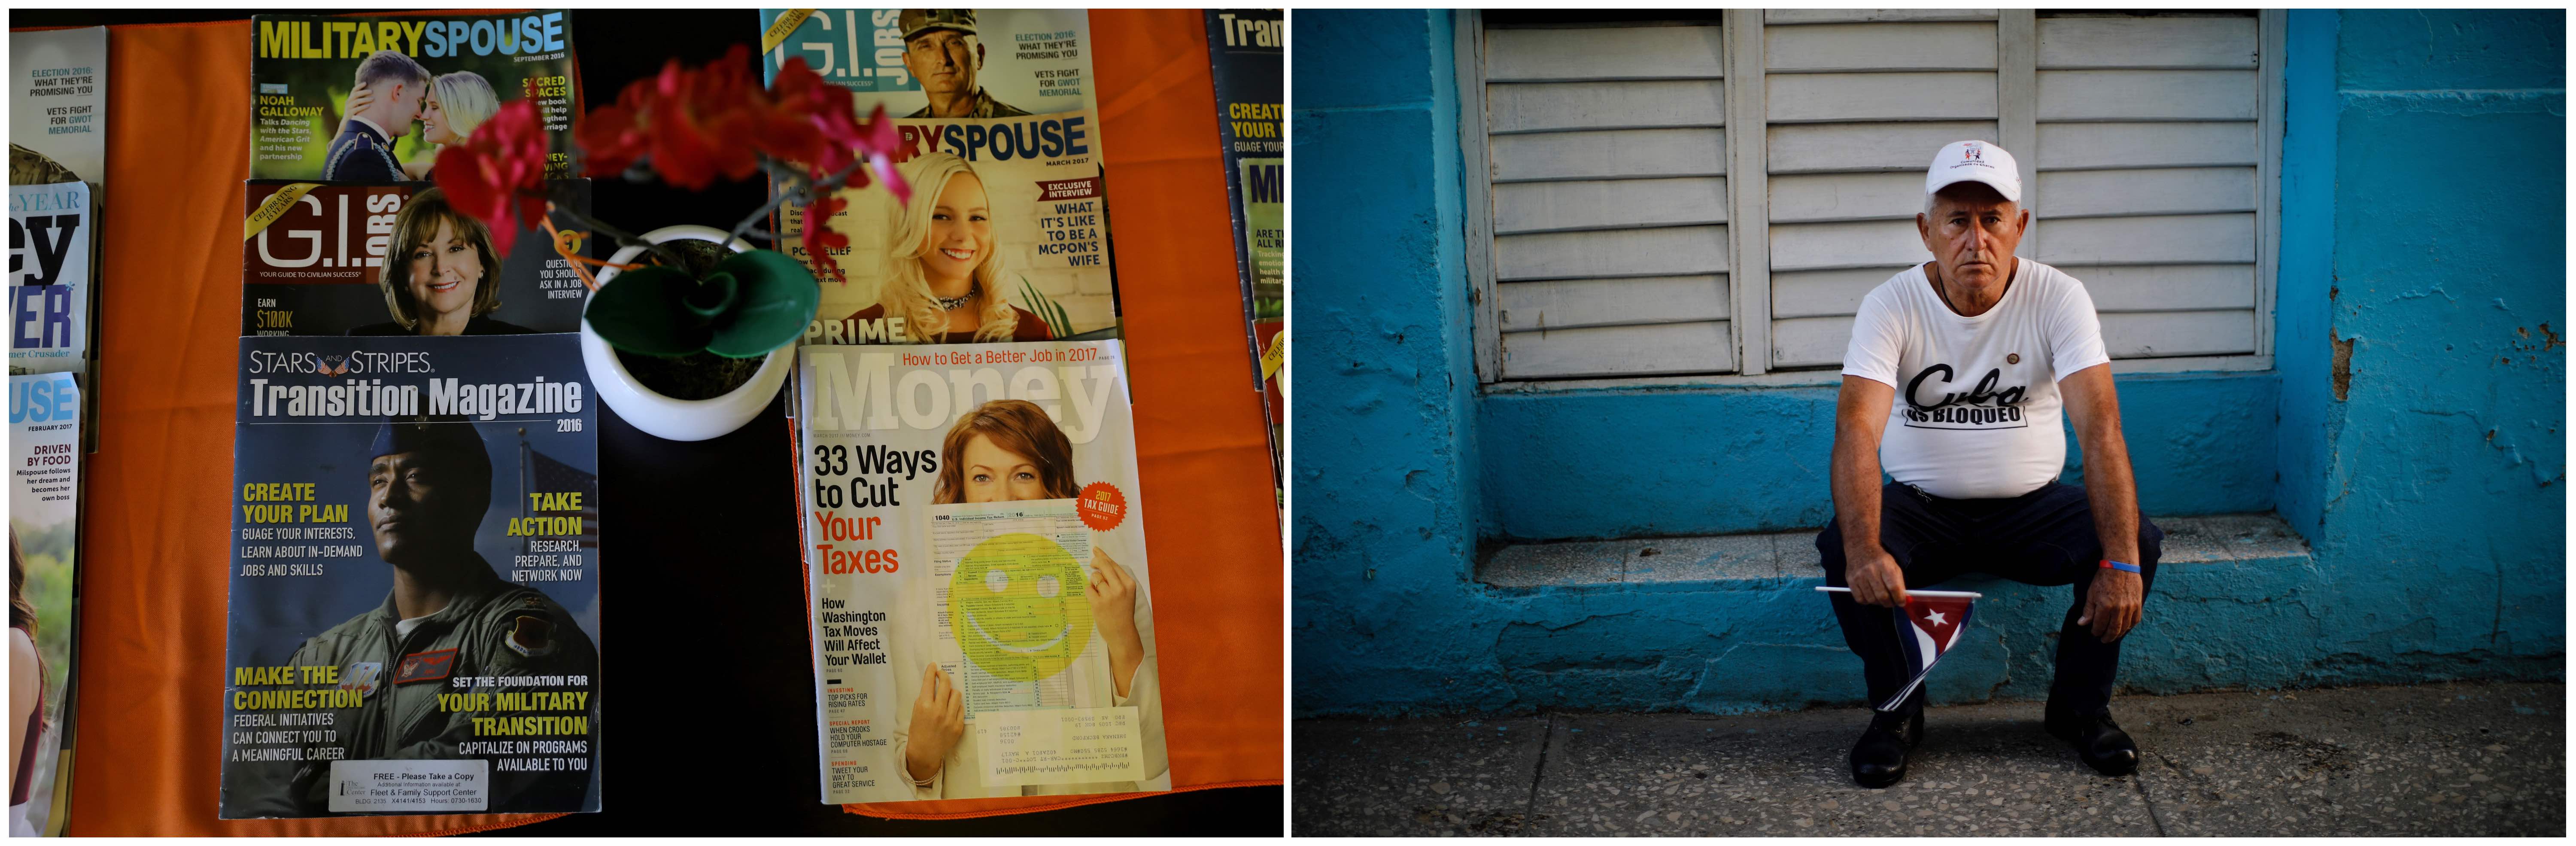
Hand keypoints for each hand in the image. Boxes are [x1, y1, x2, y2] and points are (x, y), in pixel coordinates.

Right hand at [343, 79, 375, 120]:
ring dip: (365, 99)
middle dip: (364, 92)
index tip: (365, 83)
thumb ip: (360, 99)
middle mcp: (348, 102)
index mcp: (350, 99)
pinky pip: (356, 109)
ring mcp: (348, 108)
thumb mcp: (356, 105)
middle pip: (355, 94)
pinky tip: (369, 106)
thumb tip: (370, 92)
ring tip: (373, 99)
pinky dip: (363, 107)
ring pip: (356, 101)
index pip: (354, 90)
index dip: (359, 86)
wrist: (347, 123)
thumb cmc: (354, 112)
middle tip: (372, 91)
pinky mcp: (350, 114)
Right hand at [903, 662, 963, 783]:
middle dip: (943, 676)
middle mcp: (938, 711)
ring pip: (956, 694)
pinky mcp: (958, 726)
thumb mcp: (915, 713)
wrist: (924, 752)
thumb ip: (924, 698)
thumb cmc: (917, 731)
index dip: (931, 671)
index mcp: (924, 707)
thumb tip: (932, 684)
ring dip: (951, 691)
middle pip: (946, 685)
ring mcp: (950, 719)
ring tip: (947, 695)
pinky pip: (961, 708)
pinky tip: (951, 708)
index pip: (929, 682)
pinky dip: (955, 706)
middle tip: (941, 675)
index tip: (933, 666)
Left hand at [1087, 549, 1145, 696]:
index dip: (1103, 556)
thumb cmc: (1123, 612)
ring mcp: (1109, 596)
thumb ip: (1117, 579)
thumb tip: (1101, 563)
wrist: (1122, 633)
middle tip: (1092, 562)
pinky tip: (1095, 599)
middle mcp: (1120, 588)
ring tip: (1099, 593)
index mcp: (1129, 584)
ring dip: (1093, 582)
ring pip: (1094, 578)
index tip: (1096, 550)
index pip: (1114, 564)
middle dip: (1095, 561)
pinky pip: (1088, 589)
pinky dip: (1089, 592)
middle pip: (1103, 566)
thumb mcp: (1127, 594)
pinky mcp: (1098, 604)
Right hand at [1844, 545, 1908, 607]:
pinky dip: (1867, 601)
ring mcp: (1859, 576)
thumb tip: (1902, 599)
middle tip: (1891, 603)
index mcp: (1885, 565)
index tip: (1901, 602)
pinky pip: (1860, 599)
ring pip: (1871, 599)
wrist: (1861, 548)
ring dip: (1878, 602)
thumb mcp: (1893, 565)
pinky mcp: (1850, 581)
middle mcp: (1871, 570)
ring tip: (1880, 599)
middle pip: (1882, 595)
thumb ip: (1898, 582)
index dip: (1899, 598)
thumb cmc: (1880, 559)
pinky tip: (1870, 596)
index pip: (1893, 587)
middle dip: (1889, 603)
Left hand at [2078, 569, 2142, 641]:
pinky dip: (2129, 626)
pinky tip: (2124, 628)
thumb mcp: (2091, 593)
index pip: (2099, 626)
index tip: (2094, 633)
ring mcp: (2130, 607)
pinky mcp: (2138, 604)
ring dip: (2118, 634)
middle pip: (2113, 630)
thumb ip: (2088, 610)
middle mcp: (2118, 609)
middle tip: (2104, 640)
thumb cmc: (2103, 579)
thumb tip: (2082, 624)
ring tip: (2113, 636)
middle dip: (2107, 637)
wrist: (2121, 566)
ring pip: (2124, 627)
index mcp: (2105, 606)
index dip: (2096, 632)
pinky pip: (2135, 621)